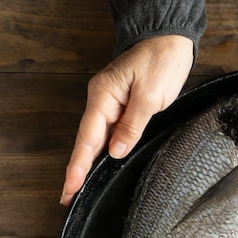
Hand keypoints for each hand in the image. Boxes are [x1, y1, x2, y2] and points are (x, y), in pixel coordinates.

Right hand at [61, 35, 193, 205]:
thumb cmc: (162, 60)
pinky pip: (108, 134)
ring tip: (77, 189)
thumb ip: (132, 124)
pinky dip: (102, 152)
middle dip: (77, 171)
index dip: (79, 165)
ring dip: (88, 164)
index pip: (88, 138)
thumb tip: (116, 152)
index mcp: (104, 96)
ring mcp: (111, 104)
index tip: (70, 187)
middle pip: (87, 142)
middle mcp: (102, 101)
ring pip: (96, 140)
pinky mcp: (123, 107)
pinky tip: (99, 166)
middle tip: (67, 197)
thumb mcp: (150, 94)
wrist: (171, 39)